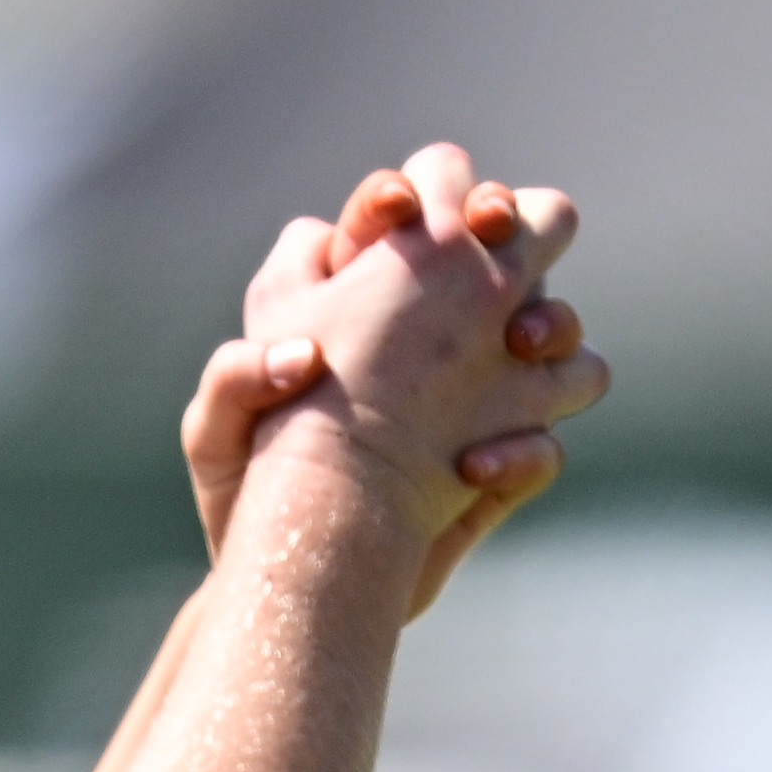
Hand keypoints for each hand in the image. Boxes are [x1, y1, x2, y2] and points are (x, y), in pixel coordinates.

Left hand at [190, 147, 602, 612]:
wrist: (292, 580)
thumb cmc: (247, 495)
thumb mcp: (218, 435)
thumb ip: (236, 380)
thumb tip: (300, 358)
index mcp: (363, 297)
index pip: (407, 205)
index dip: (412, 192)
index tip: (396, 214)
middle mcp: (436, 330)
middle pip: (502, 241)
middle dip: (507, 221)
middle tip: (486, 233)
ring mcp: (482, 391)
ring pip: (553, 327)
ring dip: (551, 318)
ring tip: (518, 340)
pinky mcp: (507, 460)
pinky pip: (547, 438)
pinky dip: (526, 447)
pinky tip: (471, 470)